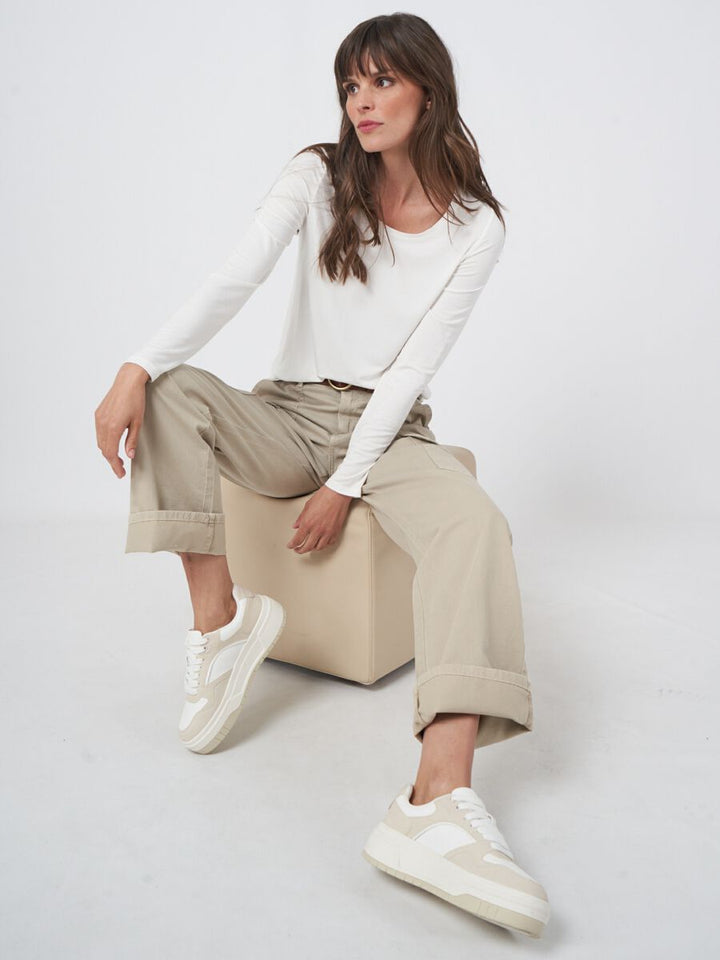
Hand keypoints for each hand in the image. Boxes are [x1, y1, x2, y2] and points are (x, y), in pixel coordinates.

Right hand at [95, 363, 149, 477]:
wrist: (128, 381)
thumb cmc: (136, 399)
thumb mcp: (138, 422)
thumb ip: (132, 440)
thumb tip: (130, 455)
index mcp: (113, 428)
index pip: (111, 453)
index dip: (115, 466)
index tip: (120, 474)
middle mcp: (102, 424)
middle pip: (104, 450)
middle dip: (112, 461)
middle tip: (121, 468)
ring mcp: (98, 418)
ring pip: (100, 442)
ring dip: (108, 452)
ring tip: (119, 458)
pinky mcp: (98, 414)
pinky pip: (99, 433)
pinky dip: (104, 441)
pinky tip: (113, 443)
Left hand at [287, 484, 352, 553]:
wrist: (338, 493)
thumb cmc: (323, 497)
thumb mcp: (307, 506)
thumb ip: (300, 518)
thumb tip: (295, 526)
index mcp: (308, 523)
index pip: (297, 540)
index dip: (292, 545)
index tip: (290, 546)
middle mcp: (317, 530)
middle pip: (307, 547)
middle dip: (300, 550)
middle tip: (298, 549)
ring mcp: (327, 532)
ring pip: (318, 547)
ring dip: (312, 549)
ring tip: (309, 547)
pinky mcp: (336, 531)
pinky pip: (329, 543)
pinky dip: (324, 545)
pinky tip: (321, 542)